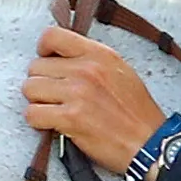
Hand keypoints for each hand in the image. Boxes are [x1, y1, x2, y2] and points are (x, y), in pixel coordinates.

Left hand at [21, 27, 164, 172]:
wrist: (150, 143)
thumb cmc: (137, 113)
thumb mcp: (120, 71)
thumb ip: (91, 60)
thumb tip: (62, 58)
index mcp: (98, 54)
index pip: (52, 36)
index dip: (43, 51)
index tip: (47, 63)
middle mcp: (86, 69)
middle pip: (36, 67)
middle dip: (41, 84)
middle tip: (56, 97)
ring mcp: (77, 93)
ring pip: (30, 89)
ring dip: (38, 103)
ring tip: (55, 111)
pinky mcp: (70, 119)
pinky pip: (33, 114)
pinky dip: (38, 121)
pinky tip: (53, 124)